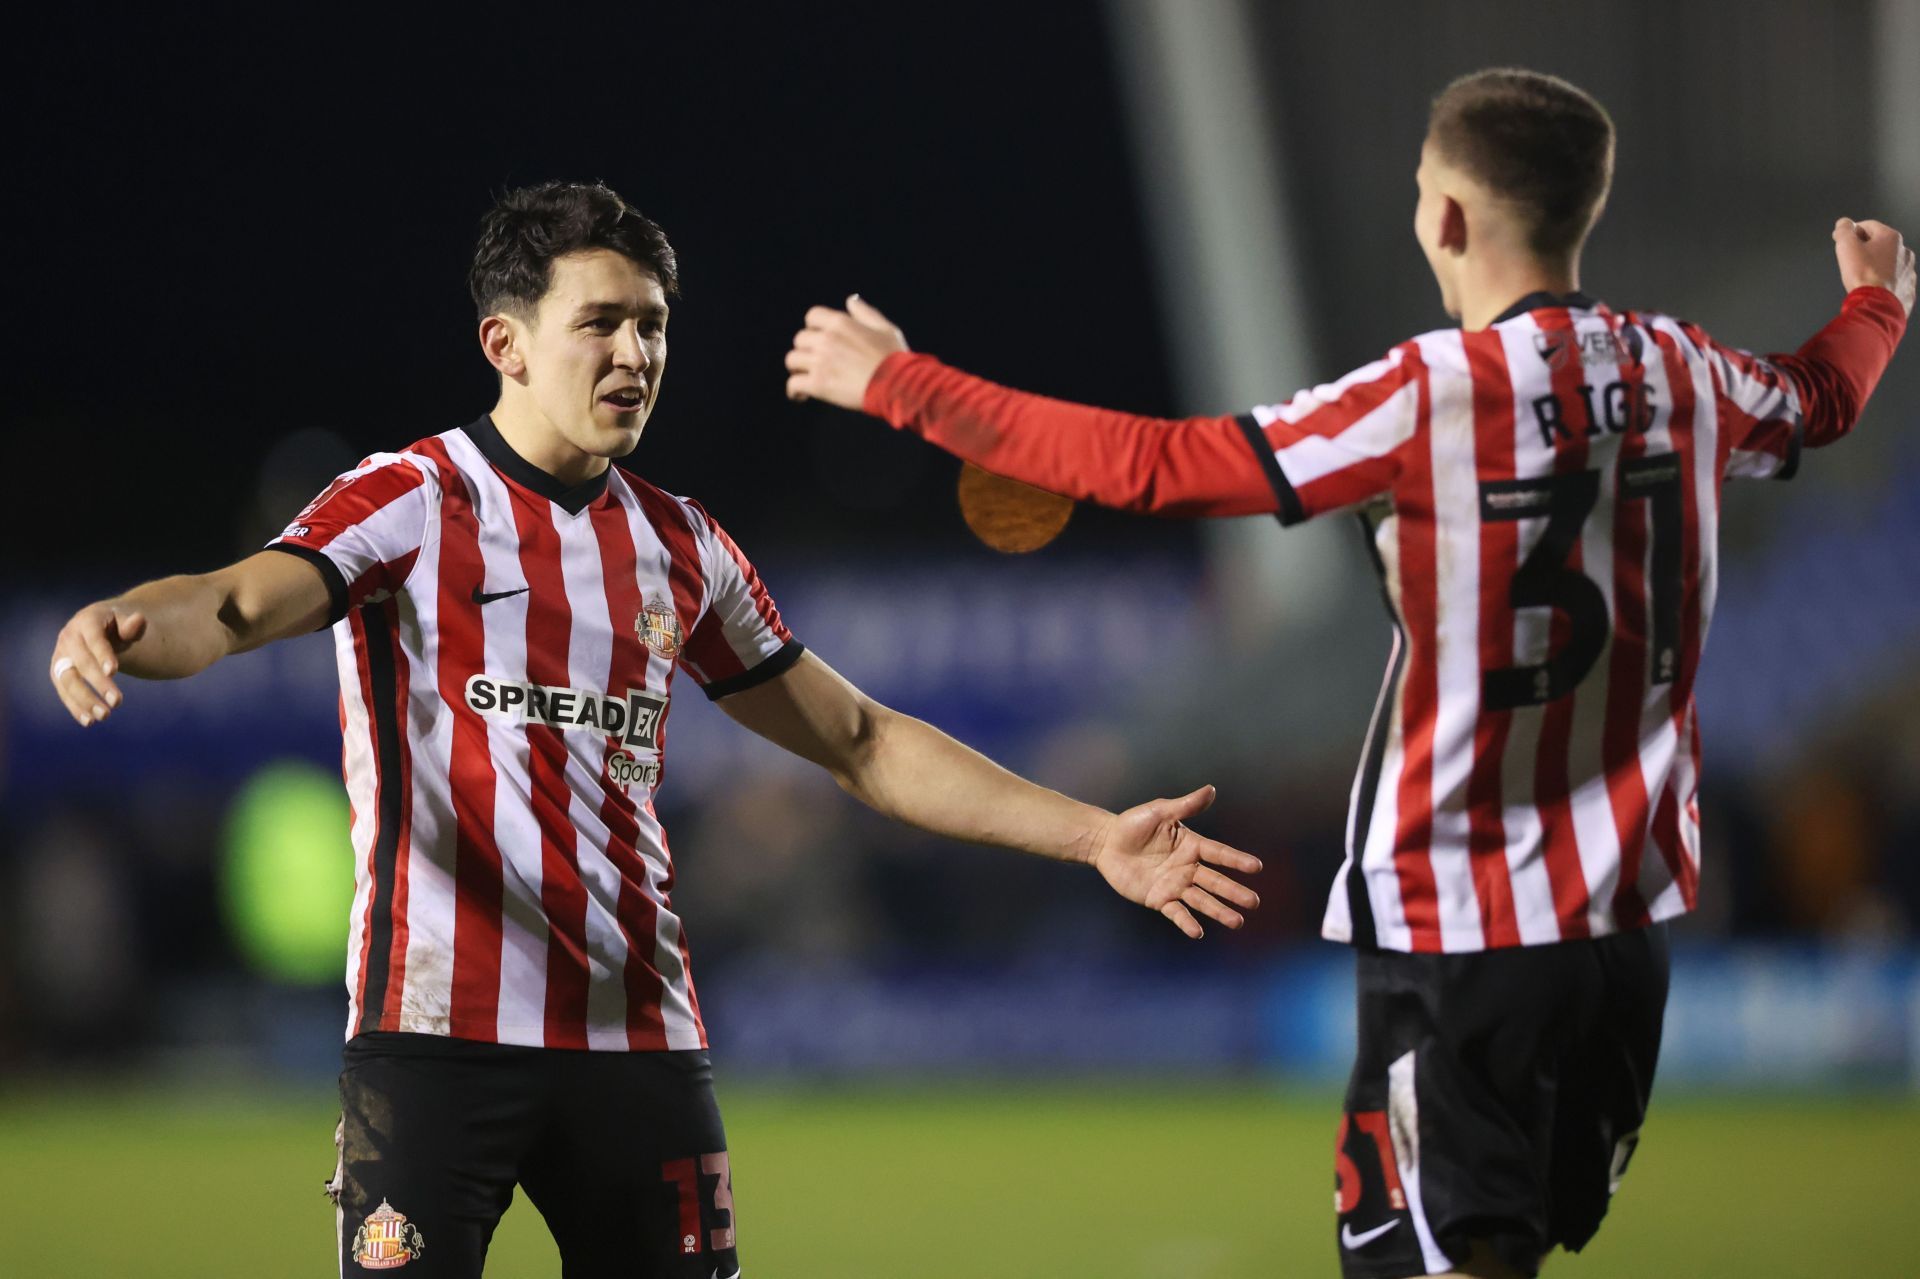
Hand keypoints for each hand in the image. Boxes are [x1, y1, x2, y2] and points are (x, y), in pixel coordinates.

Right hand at [50, 601, 145, 726]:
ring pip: (68, 680)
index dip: (103, 655)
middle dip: (98, 683)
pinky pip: (63, 691)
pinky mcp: (58, 672)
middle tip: (117, 702)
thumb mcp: (125, 623)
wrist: (93, 629)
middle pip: (81, 663)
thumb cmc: (114, 626)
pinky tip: (88, 721)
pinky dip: (75, 706)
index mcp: (86, 621)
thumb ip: (132, 626)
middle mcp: (68, 638)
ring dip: (84, 699)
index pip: (94, 639)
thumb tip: (140, 620)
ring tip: (104, 716)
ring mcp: (60, 656)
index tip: (114, 672)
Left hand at [785, 294, 909, 408]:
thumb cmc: (894, 358)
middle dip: (805, 349)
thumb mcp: (885, 328)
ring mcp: (819, 361)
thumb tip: (851, 300)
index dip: (813, 327)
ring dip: (797, 369)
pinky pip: (793, 384)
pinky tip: (800, 396)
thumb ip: (865, 313)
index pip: (812, 316)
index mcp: (840, 323)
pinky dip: (794, 391)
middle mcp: (826, 339)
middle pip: (800, 339)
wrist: (896, 385)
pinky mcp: (817, 384)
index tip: (817, 337)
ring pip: (792, 360)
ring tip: (804, 377)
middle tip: (812, 362)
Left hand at [1089, 784, 1262, 937]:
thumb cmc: (1133, 824)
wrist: (1106, 843)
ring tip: (1237, 922)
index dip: (1237, 860)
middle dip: (1234, 892)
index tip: (1256, 867)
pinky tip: (1198, 932)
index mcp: (1192, 845)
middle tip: (1254, 902)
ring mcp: (1174, 885)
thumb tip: (1211, 790)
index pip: (1219, 854)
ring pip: (1201, 900)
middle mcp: (1188, 868)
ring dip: (1219, 911)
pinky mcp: (1159, 899)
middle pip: (1215, 882)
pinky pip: (1176, 912)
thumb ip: (1185, 806)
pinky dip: (1187, 923)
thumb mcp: (1160, 811)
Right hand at [1833, 218, 1915, 315]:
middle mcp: (1904, 251)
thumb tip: (1843, 223)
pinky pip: (1894, 278)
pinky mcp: (1907, 286)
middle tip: (1850, 259)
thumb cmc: (1863, 275)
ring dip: (1875, 264)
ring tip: (1861, 275)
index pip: (1868, 225)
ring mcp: (1908, 270)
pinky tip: (1873, 286)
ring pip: (1888, 261)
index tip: (1842, 239)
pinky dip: (1883, 279)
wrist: (1878, 305)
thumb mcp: (1846, 247)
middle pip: (1880, 244)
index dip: (1852, 231)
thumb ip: (1843, 231)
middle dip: (1864, 248)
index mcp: (1891, 237)